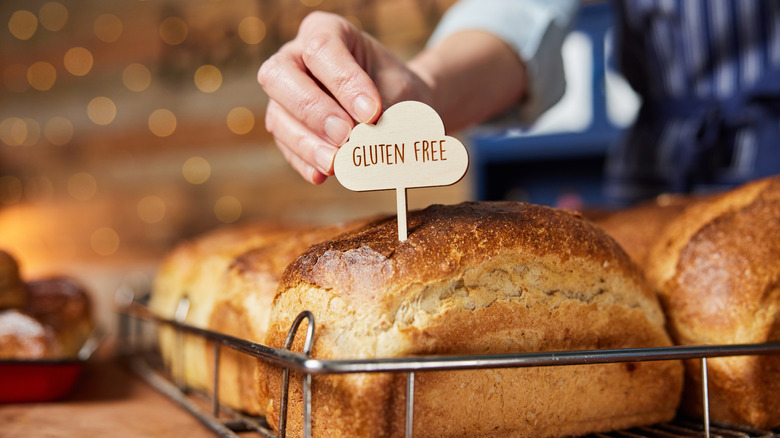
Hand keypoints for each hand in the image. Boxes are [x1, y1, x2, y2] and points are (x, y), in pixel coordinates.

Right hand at [258, 11, 432, 183]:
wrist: (399, 108)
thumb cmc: (396, 91)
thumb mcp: (399, 91)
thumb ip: (383, 110)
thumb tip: (367, 141)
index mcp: (325, 31)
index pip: (322, 49)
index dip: (344, 82)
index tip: (371, 112)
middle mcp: (295, 57)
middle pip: (280, 75)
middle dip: (313, 110)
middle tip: (345, 135)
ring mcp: (284, 95)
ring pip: (278, 116)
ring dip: (306, 143)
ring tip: (335, 163)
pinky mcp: (285, 128)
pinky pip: (285, 146)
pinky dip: (304, 161)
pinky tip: (321, 175)